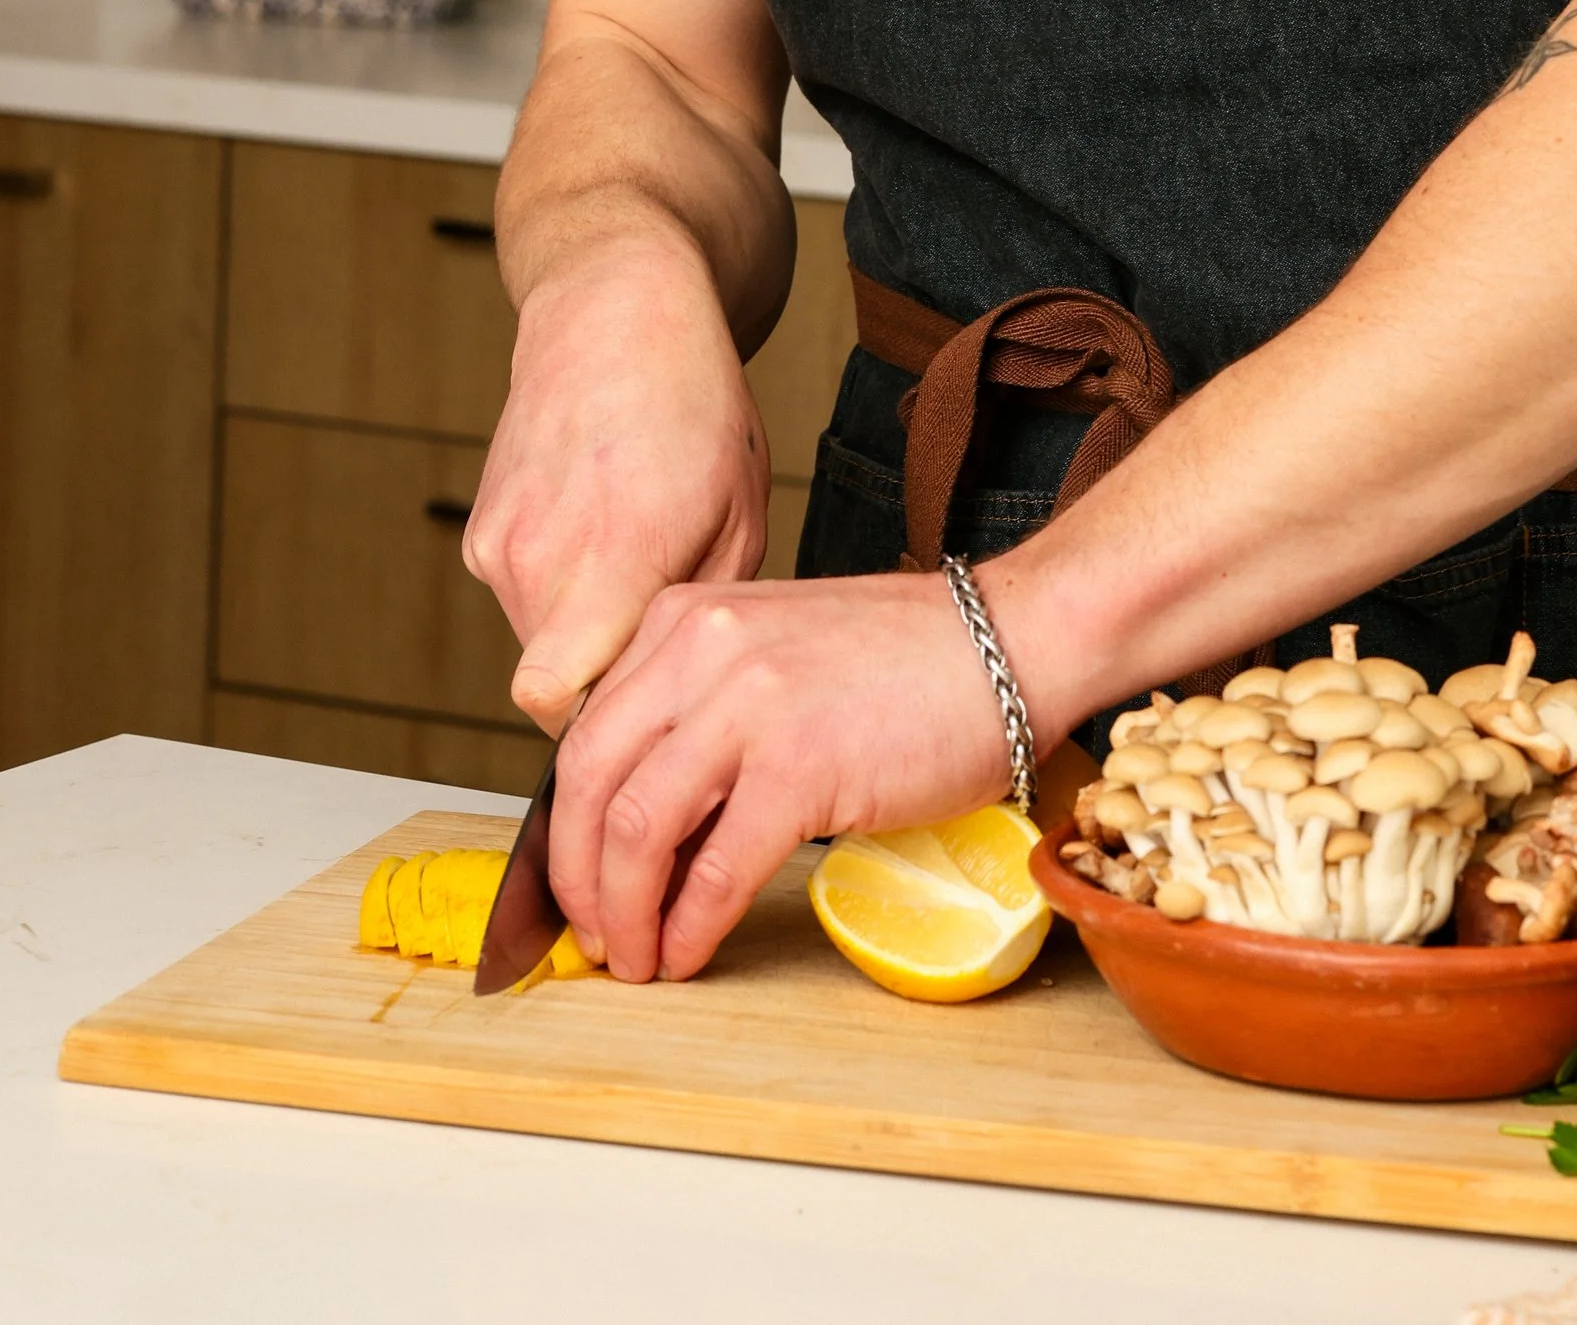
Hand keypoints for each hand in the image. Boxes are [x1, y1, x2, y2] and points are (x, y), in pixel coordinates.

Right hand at [463, 247, 769, 735]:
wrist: (615, 313)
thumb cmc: (695, 405)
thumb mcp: (741, 514)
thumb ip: (698, 618)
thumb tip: (677, 694)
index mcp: (616, 556)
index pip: (559, 705)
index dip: (605, 724)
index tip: (648, 709)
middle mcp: (540, 556)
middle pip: (561, 683)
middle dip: (612, 673)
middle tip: (666, 624)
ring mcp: (498, 545)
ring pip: (541, 643)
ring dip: (587, 625)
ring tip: (637, 552)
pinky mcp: (478, 533)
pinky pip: (520, 598)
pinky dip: (559, 586)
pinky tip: (600, 526)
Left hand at [549, 567, 1015, 980]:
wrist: (1010, 639)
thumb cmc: (906, 658)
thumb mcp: (773, 657)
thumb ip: (703, 719)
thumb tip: (648, 838)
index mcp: (686, 620)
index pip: (586, 734)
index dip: (566, 827)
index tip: (575, 883)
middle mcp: (702, 648)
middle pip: (589, 784)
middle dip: (576, 880)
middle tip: (593, 935)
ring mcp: (749, 704)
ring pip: (636, 828)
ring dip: (625, 914)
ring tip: (637, 957)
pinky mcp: (802, 765)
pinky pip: (717, 868)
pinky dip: (690, 926)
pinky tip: (689, 953)